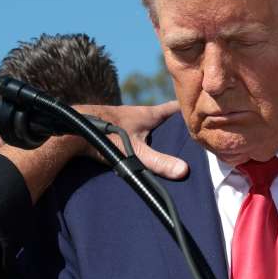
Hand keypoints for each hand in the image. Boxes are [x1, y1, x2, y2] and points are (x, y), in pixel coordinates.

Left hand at [73, 100, 187, 179]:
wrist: (74, 128)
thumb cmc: (106, 135)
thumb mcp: (135, 151)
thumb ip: (159, 161)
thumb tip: (184, 171)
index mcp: (149, 114)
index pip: (175, 107)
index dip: (188, 108)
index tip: (203, 109)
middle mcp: (139, 113)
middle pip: (164, 117)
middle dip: (177, 124)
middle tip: (193, 131)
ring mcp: (126, 119)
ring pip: (149, 124)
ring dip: (159, 131)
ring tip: (172, 144)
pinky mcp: (115, 127)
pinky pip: (135, 131)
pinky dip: (143, 137)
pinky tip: (144, 149)